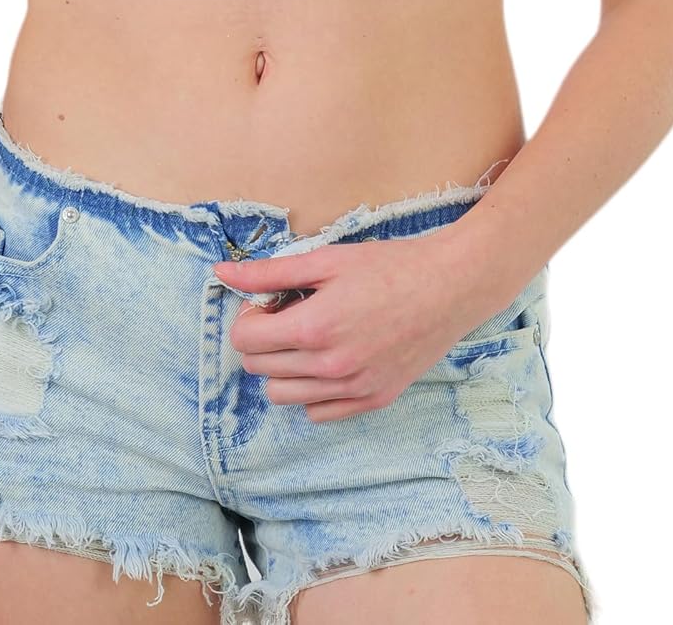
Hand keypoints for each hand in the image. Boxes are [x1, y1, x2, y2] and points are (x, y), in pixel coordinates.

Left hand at [213, 227, 489, 422]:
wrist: (450, 286)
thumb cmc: (389, 266)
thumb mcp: (325, 259)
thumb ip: (270, 273)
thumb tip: (222, 273)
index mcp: (314, 328)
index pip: (245, 342)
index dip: (248, 317)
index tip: (269, 301)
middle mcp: (330, 367)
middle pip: (260, 369)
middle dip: (263, 339)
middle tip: (289, 313)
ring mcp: (353, 388)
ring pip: (283, 396)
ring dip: (283, 367)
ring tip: (308, 337)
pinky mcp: (374, 400)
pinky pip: (318, 413)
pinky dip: (312, 390)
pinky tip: (330, 358)